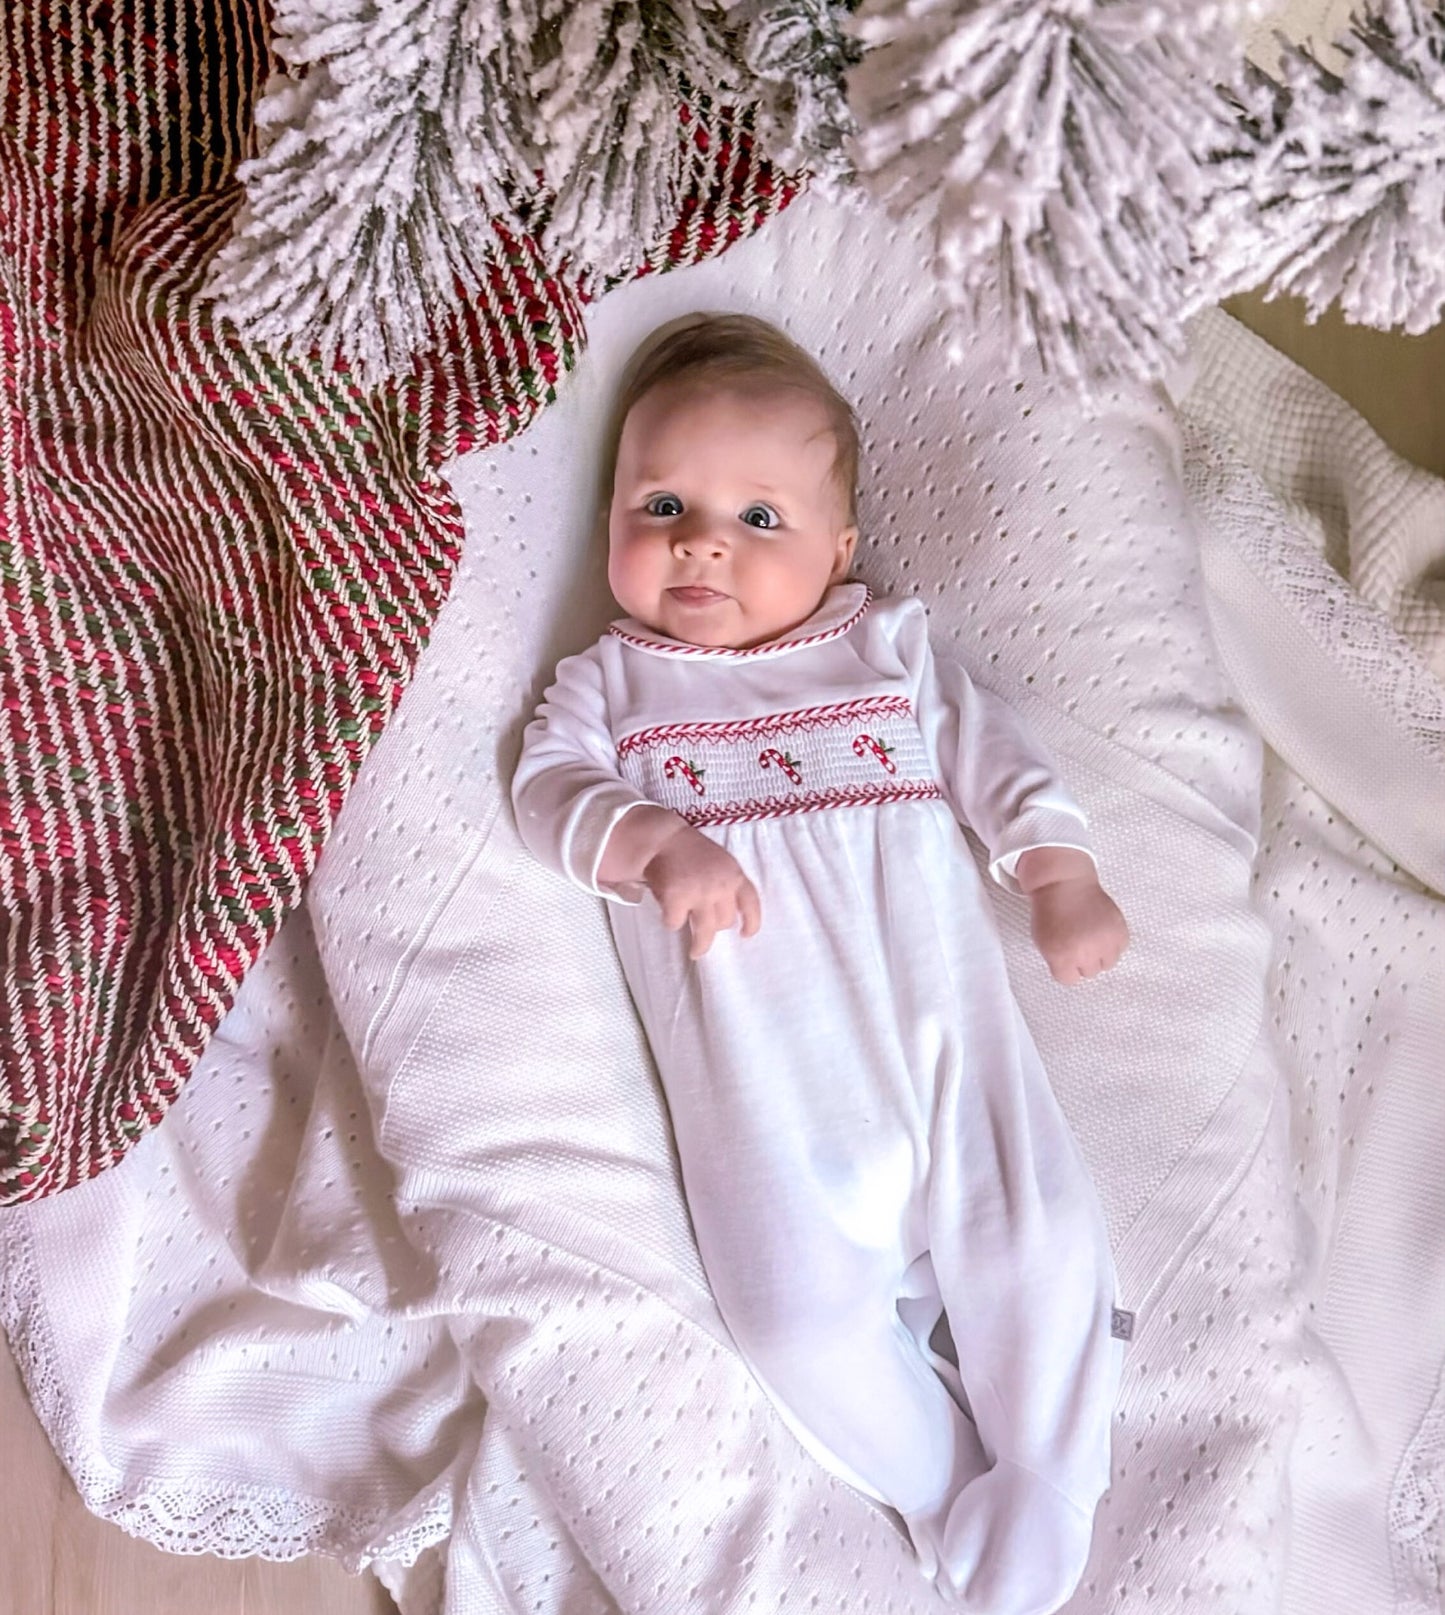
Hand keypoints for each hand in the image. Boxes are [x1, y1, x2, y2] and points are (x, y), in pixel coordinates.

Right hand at [642, 823, 761, 958]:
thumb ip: (728, 885)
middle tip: (704, 929)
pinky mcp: (676, 899)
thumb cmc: (692, 853)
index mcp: (734, 875)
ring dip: (700, 946)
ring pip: (705, 932)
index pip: (751, 903)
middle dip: (715, 928)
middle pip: (725, 922)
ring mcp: (699, 893)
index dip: (752, 922)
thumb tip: (729, 919)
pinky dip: (670, 921)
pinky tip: (667, 911)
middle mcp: (721, 886)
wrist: (663, 840)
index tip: (746, 935)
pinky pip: (676, 924)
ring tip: (696, 953)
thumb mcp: (720, 863)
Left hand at [1027, 874, 1128, 984]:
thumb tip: (1075, 971)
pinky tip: (1102, 929)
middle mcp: (1085, 953)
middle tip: (1078, 941)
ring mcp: (1104, 942)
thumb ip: (1058, 961)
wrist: (1064, 884)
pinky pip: (1121, 947)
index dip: (1066, 966)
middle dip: (1083, 959)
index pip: (1070, 980)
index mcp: (1061, 957)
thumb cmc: (1050, 911)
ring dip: (1101, 953)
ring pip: (1108, 963)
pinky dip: (1113, 941)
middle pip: (1090, 972)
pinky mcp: (1119, 931)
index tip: (1065, 955)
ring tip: (1091, 936)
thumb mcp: (1043, 942)